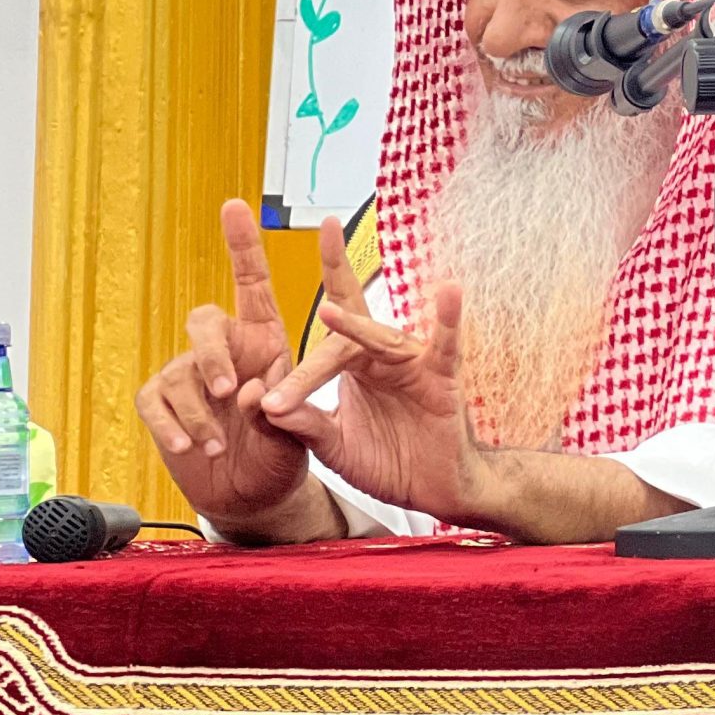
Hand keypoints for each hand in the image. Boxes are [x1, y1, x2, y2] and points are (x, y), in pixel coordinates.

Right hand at [134, 200, 316, 532]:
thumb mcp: (299, 429)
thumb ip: (282, 409)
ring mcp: (190, 373)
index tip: (235, 205)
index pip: (253, 283)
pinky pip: (154, 402)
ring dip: (199, 414)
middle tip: (227, 389)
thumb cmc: (285, 451)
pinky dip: (171, 426)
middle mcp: (226, 348)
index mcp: (266, 339)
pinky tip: (189, 447)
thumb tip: (250, 393)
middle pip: (204, 322)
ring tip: (219, 446)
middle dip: (211, 353)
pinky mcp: (163, 403)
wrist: (256, 493)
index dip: (243, 245)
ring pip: (181, 373)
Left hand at [259, 218, 489, 525]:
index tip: (269, 295)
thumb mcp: (333, 445)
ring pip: (381, 339)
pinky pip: (446, 347)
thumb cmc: (389, 461)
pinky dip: (448, 320)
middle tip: (326, 224)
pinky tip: (449, 292)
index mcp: (353, 366)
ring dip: (357, 326)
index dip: (298, 321)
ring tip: (329, 310)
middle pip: (353, 311)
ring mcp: (413, 365)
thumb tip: (265, 402)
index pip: (323, 333)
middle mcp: (381, 356)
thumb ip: (304, 423)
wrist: (435, 490)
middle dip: (338, 266)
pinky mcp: (442, 380)